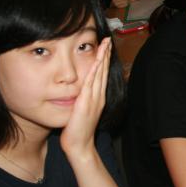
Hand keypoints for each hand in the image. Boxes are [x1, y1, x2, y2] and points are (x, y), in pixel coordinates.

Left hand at [60, 37, 111, 156]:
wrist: (80, 146)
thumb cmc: (77, 131)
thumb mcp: (80, 112)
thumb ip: (81, 100)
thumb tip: (78, 92)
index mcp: (97, 97)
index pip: (102, 74)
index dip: (103, 60)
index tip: (105, 47)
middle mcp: (98, 96)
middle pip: (103, 71)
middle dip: (106, 54)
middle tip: (108, 40)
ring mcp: (94, 99)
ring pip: (100, 74)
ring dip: (103, 58)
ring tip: (105, 45)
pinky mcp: (86, 103)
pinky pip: (91, 84)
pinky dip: (95, 72)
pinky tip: (97, 61)